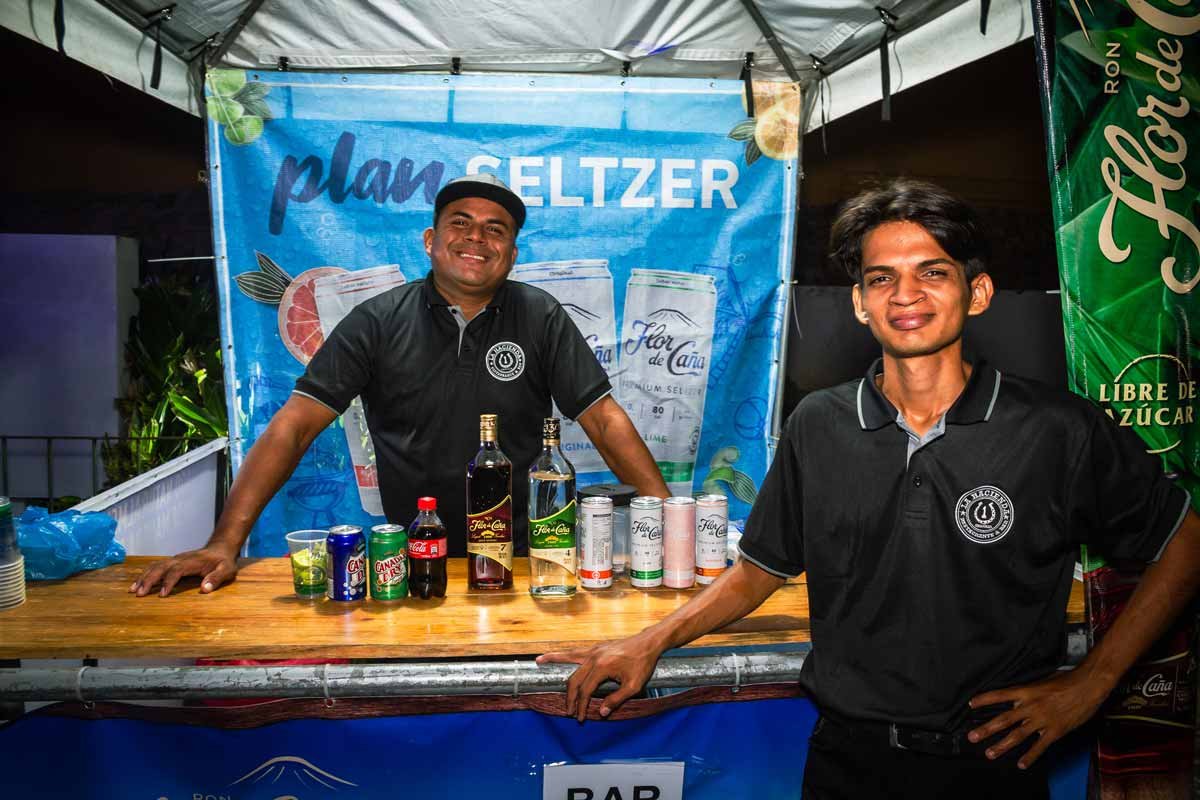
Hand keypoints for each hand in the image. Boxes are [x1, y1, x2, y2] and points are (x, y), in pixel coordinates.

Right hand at [129, 545, 238, 596]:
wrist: (220, 549)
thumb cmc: (223, 562)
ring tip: (133, 590)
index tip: (162, 595)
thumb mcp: (226, 570)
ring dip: (144, 577)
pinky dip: (146, 574)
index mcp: (192, 562)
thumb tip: (204, 589)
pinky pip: (156, 567)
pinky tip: (138, 583)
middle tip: (139, 594)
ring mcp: (175, 559)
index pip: (177, 570)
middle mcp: (180, 559)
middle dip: (149, 580)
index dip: (169, 582)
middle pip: (161, 567)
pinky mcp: (172, 562)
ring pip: (156, 566)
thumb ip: (216, 578)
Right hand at [536, 634, 663, 721]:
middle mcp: (594, 657)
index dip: (580, 706)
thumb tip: (601, 712)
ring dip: (554, 661)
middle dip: (569, 696)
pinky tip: (555, 655)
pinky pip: (575, 653)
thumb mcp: (633, 686)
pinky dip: (563, 654)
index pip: (585, 691)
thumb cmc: (643, 664)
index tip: (580, 717)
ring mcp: (593, 650)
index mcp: (602, 667)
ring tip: (538, 661)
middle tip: (568, 711)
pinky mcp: (596, 648)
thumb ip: (616, 699)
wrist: (648, 643)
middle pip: (574, 679)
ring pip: (569, 658)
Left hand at [967, 668, 1108, 768]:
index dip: (984, 699)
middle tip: (972, 737)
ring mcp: (1043, 720)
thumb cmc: (1067, 680)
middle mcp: (1031, 706)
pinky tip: (1021, 764)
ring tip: (989, 753)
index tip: (971, 704)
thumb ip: (1028, 692)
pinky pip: (1040, 746)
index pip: (1000, 695)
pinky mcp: (1055, 731)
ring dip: (1002, 746)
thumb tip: (1016, 701)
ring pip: (1018, 735)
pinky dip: (1030, 756)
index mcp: (1026, 691)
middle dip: (987, 729)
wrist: (1089, 685)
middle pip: (1004, 719)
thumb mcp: (1042, 681)